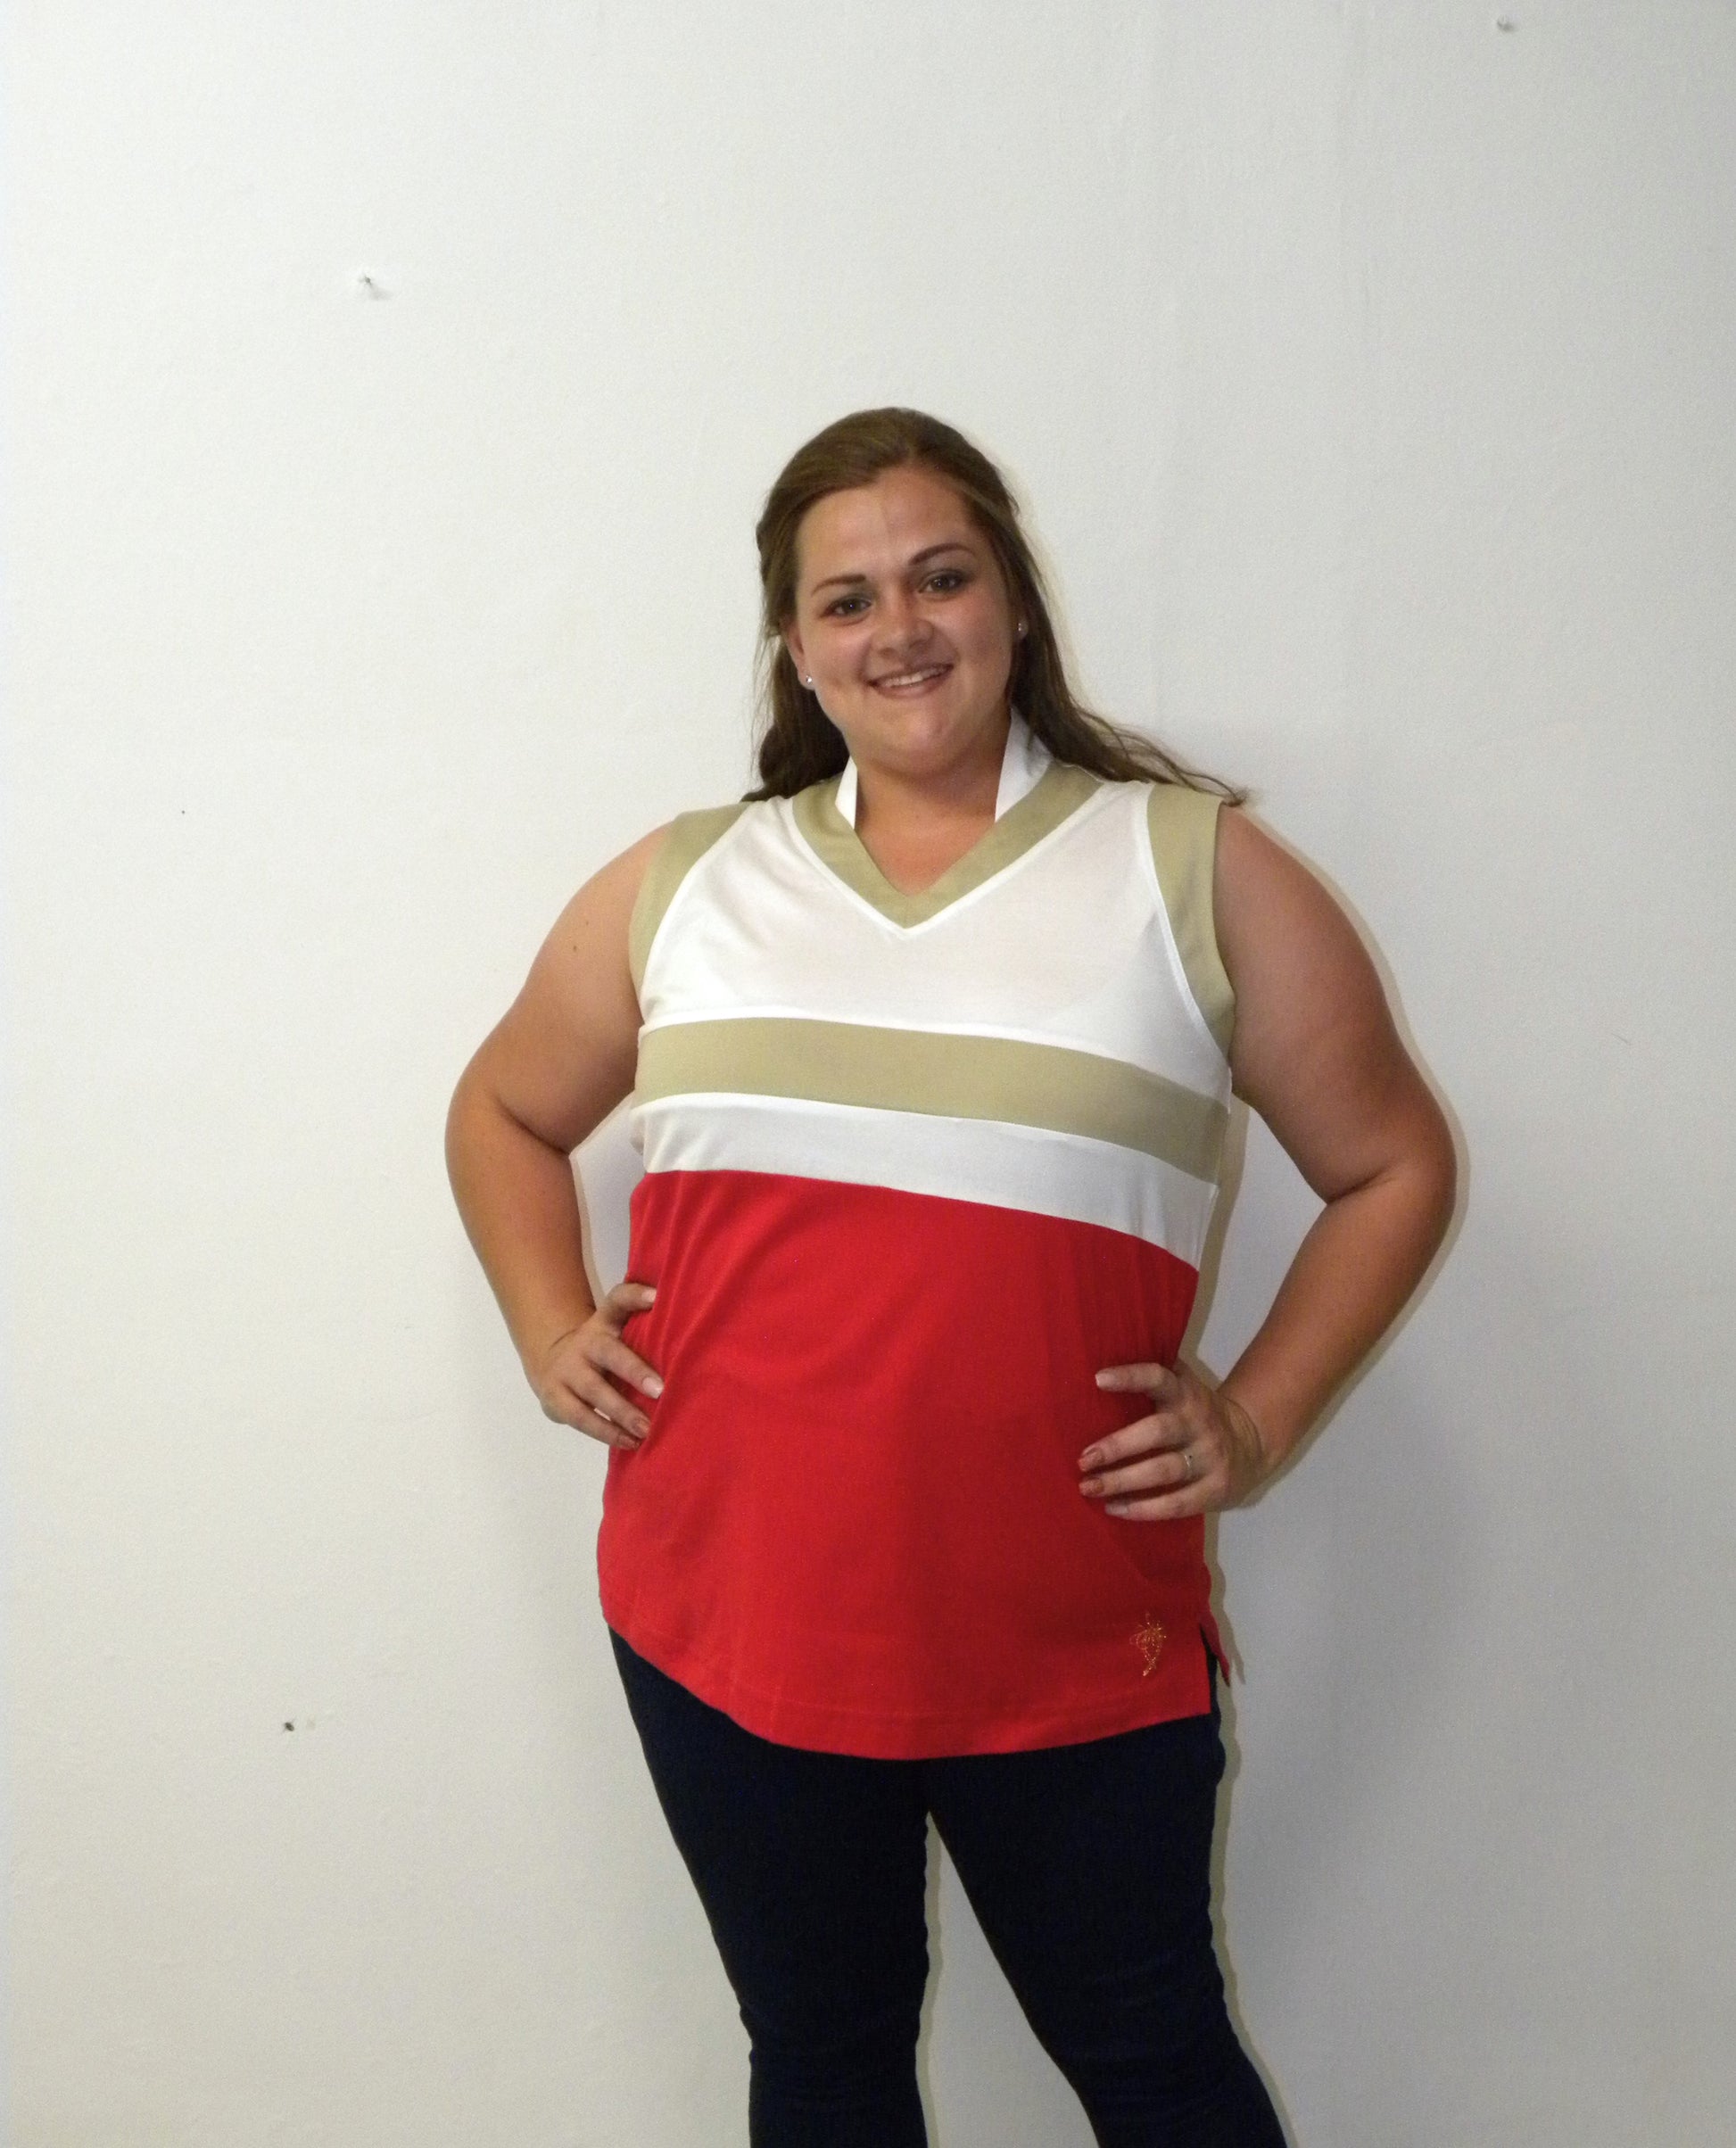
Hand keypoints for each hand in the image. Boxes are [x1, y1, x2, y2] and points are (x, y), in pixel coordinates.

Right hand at [527, 1281, 661, 1450]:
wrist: (551, 1361)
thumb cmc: (604, 1350)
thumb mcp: (618, 1333)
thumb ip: (646, 1332)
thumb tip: (696, 1344)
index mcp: (605, 1322)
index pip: (618, 1300)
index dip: (636, 1295)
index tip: (657, 1297)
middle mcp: (586, 1342)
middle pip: (609, 1352)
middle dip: (634, 1371)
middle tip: (661, 1391)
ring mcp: (567, 1370)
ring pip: (594, 1391)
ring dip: (622, 1412)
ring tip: (647, 1429)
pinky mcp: (556, 1398)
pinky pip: (582, 1417)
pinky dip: (607, 1432)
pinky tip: (630, 1442)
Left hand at [1079, 1360, 1269, 1519]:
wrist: (1253, 1444)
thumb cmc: (1198, 1415)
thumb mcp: (1185, 1389)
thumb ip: (1155, 1380)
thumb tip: (1096, 1373)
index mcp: (1186, 1394)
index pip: (1159, 1378)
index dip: (1131, 1376)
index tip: (1098, 1379)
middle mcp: (1198, 1423)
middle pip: (1156, 1432)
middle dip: (1117, 1446)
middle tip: (1083, 1460)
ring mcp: (1209, 1458)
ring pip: (1163, 1471)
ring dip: (1122, 1481)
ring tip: (1089, 1488)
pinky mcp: (1215, 1490)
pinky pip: (1176, 1503)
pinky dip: (1143, 1509)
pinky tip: (1114, 1508)